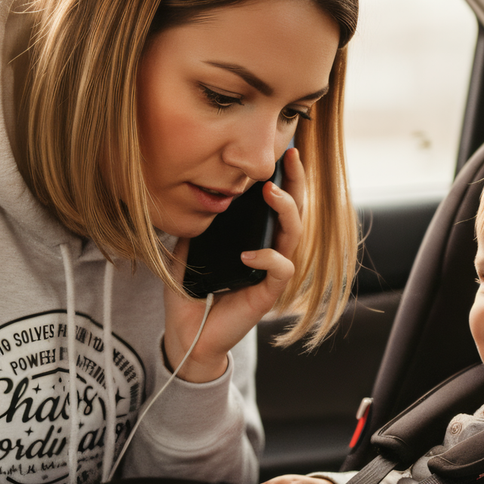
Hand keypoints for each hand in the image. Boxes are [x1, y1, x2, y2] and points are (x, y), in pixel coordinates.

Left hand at [163, 148, 305, 382]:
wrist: (187, 332)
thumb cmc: (191, 291)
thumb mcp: (188, 246)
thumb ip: (198, 222)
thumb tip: (198, 192)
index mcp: (256, 238)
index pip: (278, 203)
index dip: (285, 177)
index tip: (283, 151)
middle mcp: (269, 252)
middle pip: (296, 212)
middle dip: (296, 182)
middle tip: (290, 157)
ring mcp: (270, 273)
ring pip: (294, 236)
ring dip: (286, 210)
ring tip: (271, 192)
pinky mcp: (267, 294)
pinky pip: (281, 270)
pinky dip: (268, 257)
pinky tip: (249, 253)